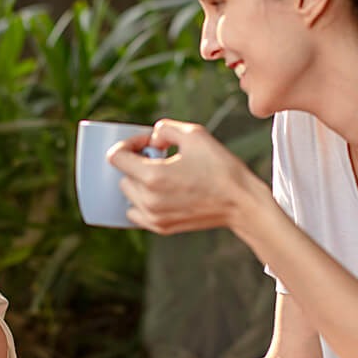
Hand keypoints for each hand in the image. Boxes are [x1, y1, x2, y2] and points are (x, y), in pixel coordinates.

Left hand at [107, 118, 256, 234]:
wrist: (241, 202)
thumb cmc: (220, 167)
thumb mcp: (194, 134)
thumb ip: (163, 129)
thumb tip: (151, 139)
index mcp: (153, 176)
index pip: (115, 157)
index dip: (128, 144)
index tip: (146, 143)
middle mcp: (149, 200)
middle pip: (123, 176)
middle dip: (137, 163)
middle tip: (161, 157)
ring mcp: (154, 216)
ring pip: (129, 194)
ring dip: (140, 182)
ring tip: (165, 175)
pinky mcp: (161, 227)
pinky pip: (136, 212)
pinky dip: (143, 201)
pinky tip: (163, 192)